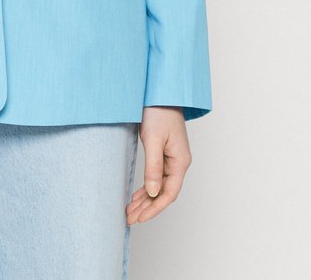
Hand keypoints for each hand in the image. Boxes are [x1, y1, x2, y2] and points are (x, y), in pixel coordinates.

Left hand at [126, 106, 191, 223]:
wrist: (160, 91)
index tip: (140, 218)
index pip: (169, 193)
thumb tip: (152, 193)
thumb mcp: (153, 140)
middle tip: (130, 218)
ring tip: (130, 210)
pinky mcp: (164, 152)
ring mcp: (172, 158)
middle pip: (164, 192)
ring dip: (145, 199)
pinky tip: (137, 194)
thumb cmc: (158, 112)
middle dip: (147, 207)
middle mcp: (179, 162)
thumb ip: (153, 167)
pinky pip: (156, 176)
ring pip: (159, 186)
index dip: (154, 208)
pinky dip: (146, 187)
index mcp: (180, 161)